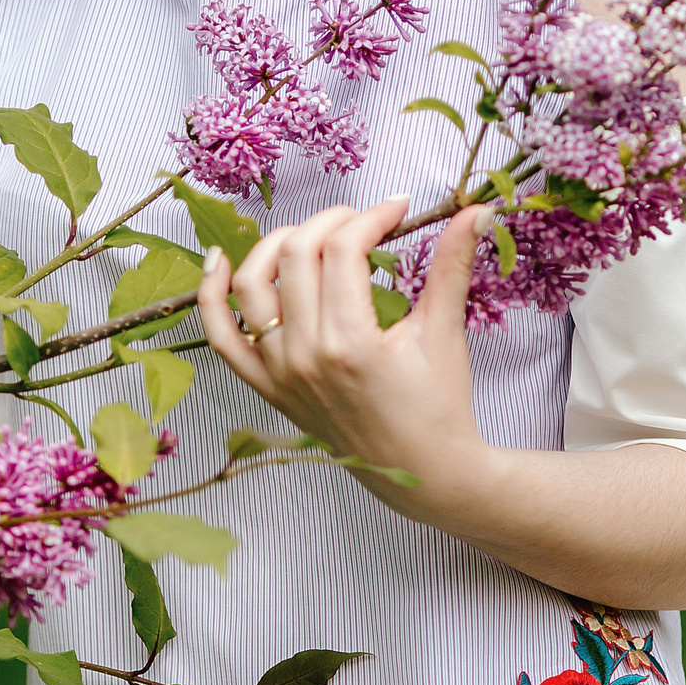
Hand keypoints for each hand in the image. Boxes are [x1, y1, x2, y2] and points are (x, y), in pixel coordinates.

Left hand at [194, 196, 492, 512]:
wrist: (424, 473)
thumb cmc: (438, 406)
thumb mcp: (445, 332)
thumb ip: (453, 265)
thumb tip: (475, 211)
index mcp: (351, 342)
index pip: (345, 249)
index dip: (373, 216)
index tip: (399, 211)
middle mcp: (306, 355)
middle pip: (297, 254)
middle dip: (332, 221)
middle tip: (365, 224)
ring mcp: (280, 372)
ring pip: (251, 283)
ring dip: (276, 244)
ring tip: (314, 237)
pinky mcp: (268, 386)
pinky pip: (221, 338)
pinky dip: (210, 296)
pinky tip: (218, 261)